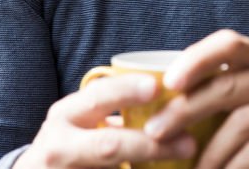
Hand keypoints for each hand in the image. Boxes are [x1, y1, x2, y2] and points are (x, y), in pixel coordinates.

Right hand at [14, 74, 196, 167]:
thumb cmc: (70, 143)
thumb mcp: (80, 121)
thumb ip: (112, 110)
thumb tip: (171, 98)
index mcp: (66, 115)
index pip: (98, 96)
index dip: (126, 91)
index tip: (156, 87)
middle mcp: (60, 145)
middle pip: (109, 146)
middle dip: (149, 145)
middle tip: (188, 143)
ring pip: (112, 167)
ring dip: (150, 168)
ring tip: (185, 159)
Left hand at [142, 30, 248, 168]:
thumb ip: (226, 97)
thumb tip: (165, 108)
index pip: (228, 43)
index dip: (195, 58)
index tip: (167, 82)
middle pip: (226, 85)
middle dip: (183, 111)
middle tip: (155, 133)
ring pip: (239, 124)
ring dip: (207, 152)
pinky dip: (232, 168)